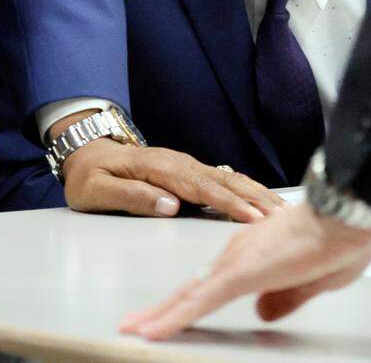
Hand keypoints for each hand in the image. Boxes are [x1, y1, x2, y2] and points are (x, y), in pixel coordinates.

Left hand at [62, 139, 284, 221]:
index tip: (252, 217)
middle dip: (255, 198)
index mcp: (160, 169)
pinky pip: (224, 179)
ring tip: (281, 208)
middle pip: (225, 181)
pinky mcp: (190, 171)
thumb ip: (131, 197)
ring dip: (256, 192)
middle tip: (281, 216)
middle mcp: (180, 163)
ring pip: (229, 178)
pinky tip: (262, 198)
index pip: (202, 188)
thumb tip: (170, 205)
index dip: (229, 203)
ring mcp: (187, 165)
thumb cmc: (90, 176)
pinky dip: (246, 189)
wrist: (89, 152)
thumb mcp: (97, 191)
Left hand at [119, 203, 370, 338]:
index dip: (195, 296)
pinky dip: (173, 318)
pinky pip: (199, 302)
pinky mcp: (241, 272)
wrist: (352, 211)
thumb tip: (264, 311)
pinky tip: (151, 331)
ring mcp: (238, 261)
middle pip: (196, 285)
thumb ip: (287, 295)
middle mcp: (241, 250)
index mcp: (260, 251)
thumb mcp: (317, 279)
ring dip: (163, 313)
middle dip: (167, 306)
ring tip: (136, 328)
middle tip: (137, 323)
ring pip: (192, 293)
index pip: (218, 280)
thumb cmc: (345, 237)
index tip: (175, 309)